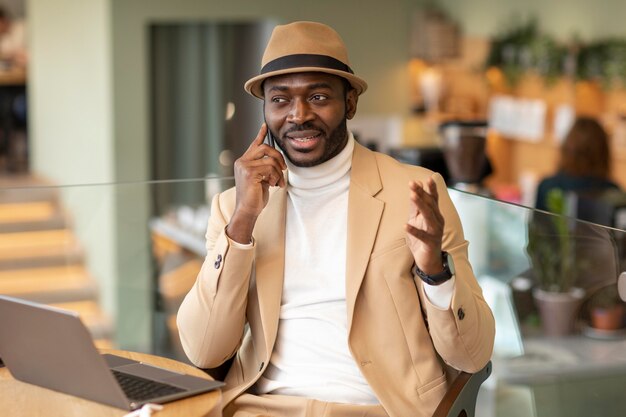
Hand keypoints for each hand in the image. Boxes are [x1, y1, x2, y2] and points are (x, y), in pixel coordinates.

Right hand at [226, 124, 286, 242]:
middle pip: (265, 148)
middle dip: (278, 156)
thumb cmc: (255, 196)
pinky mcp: (249, 173)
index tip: (265, 125)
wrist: (247, 210)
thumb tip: (277, 161)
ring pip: (270, 160)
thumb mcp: (261, 179)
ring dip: (278, 172)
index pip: (254, 144)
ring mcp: (244, 166)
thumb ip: (265, 168)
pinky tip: (273, 185)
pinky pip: (270, 169)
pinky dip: (276, 177)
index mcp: (244, 162)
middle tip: (283, 168)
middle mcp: (242, 162)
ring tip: (277, 182)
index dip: (260, 134)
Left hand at [405, 177, 444, 274]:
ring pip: (428, 216)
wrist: (429, 260)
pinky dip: (414, 230)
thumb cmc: (422, 238)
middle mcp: (438, 221)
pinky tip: (405, 225)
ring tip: (412, 196)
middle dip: (421, 193)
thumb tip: (416, 188)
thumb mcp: (417, 219)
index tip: (418, 179)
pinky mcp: (431, 243)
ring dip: (420, 205)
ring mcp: (435, 232)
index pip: (432, 198)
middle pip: (430, 204)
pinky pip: (422, 235)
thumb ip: (416, 205)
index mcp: (435, 214)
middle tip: (413, 184)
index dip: (427, 188)